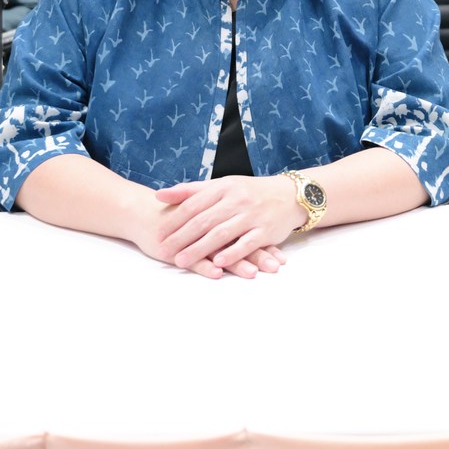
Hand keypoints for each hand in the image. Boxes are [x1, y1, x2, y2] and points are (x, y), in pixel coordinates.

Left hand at [138, 177, 300, 278]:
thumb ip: (191, 191)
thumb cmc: (249, 192)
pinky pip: (246, 244)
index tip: (159, 233)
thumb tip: (160, 195)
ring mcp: (252, 215)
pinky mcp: (266, 231)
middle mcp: (237, 200)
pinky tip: (217, 263)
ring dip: (200, 248)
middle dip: (182, 237)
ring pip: (222, 233)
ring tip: (182, 261)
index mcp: (223, 187)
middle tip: (164, 251)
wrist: (289, 195)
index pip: (194, 204)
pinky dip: (232, 253)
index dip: (175, 220)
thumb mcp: (222, 185)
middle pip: (204, 220)